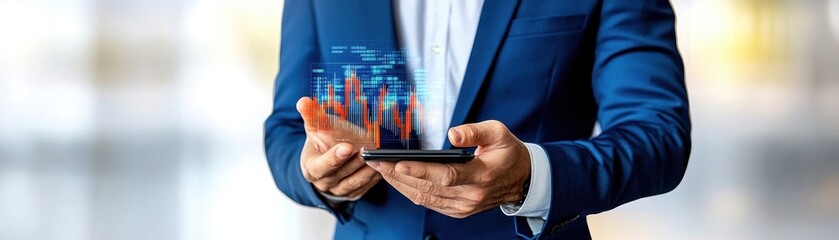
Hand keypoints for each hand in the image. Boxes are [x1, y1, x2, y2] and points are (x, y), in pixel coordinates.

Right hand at [297, 97, 380, 198]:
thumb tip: (303, 101)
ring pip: (356, 181)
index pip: (321, 166)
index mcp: (312, 168)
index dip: (334, 158)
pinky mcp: (355, 193)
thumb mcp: (316, 129)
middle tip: (368, 149)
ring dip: (368, 169)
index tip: (347, 147)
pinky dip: (375, 176)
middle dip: (355, 162)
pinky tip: (384, 164)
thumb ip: (311, 116)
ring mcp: (340, 190)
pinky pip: (367, 186)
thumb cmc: (323, 141)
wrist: (329, 159)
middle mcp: (324, 183)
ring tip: (379, 156)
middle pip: (341, 173)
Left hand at [367, 120, 530, 217]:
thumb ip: (475, 131)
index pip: (446, 175)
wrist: (522, 180)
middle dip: (397, 174)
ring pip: (424, 198)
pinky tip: (395, 178)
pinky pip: (428, 203)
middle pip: (427, 188)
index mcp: (481, 175)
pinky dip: (409, 191)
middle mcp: (470, 196)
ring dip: (398, 184)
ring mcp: (463, 207)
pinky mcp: (458, 211)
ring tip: (378, 167)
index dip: (420, 170)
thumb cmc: (508, 152)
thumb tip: (452, 134)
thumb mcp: (499, 133)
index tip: (397, 162)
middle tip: (375, 160)